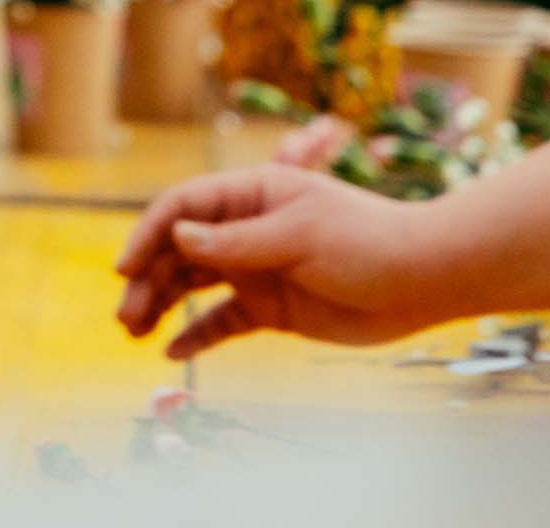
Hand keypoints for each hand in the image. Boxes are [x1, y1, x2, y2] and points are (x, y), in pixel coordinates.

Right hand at [114, 166, 465, 357]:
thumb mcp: (299, 235)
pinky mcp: (271, 309)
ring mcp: (256, 269)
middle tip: (125, 317)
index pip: (183, 208)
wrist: (423, 281)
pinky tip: (172, 353)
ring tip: (135, 333)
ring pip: (193, 286)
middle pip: (179, 250)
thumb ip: (236, 241)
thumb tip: (177, 236)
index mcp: (251, 195)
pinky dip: (196, 335)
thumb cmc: (367, 242)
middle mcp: (245, 229)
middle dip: (147, 280)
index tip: (125, 269)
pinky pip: (222, 321)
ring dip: (161, 305)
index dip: (149, 234)